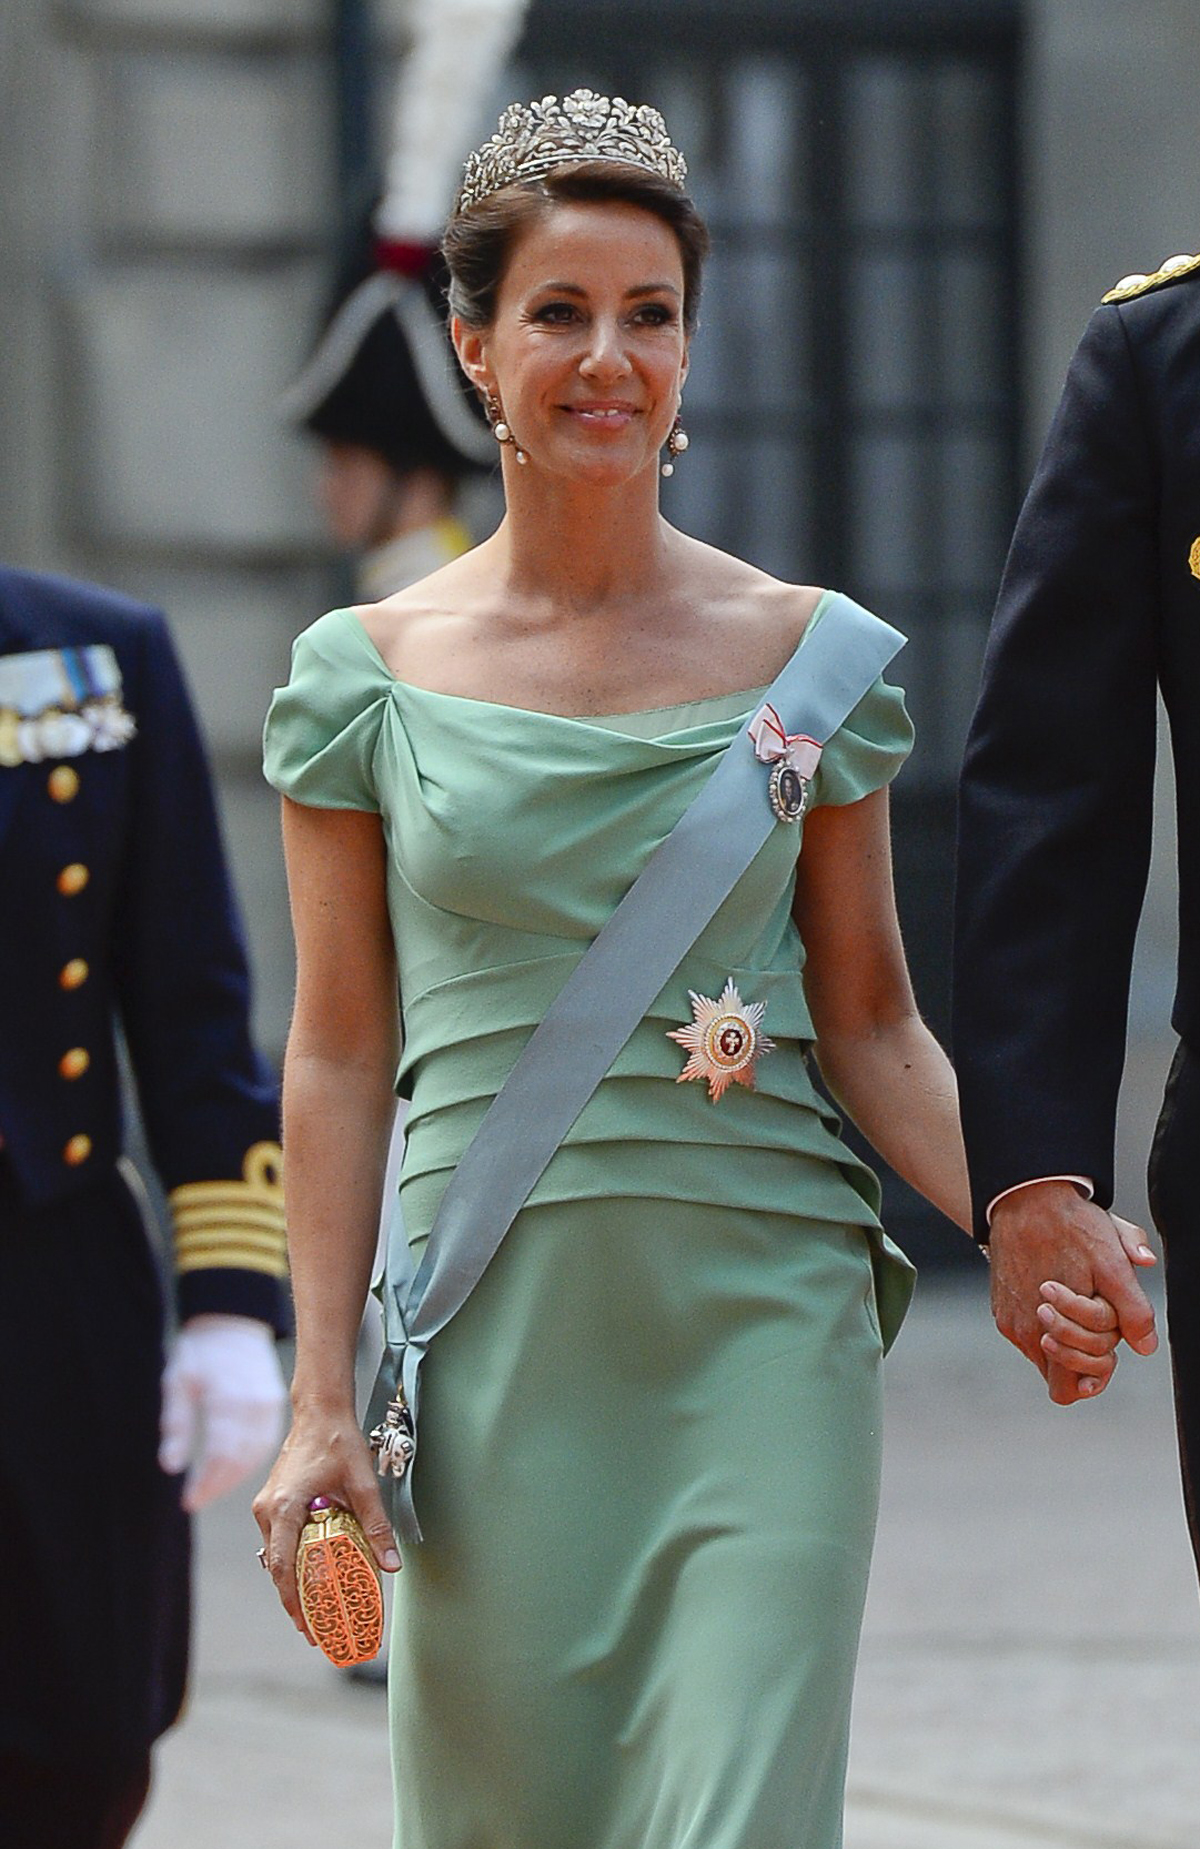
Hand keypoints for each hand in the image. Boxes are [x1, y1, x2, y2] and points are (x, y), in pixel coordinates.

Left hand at [159, 1313, 286, 1510]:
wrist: (232, 1322)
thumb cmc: (201, 1351)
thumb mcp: (177, 1382)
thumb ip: (176, 1425)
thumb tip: (171, 1466)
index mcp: (227, 1399)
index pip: (220, 1455)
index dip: (205, 1483)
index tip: (188, 1501)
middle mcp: (253, 1404)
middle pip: (240, 1460)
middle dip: (218, 1485)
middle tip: (197, 1500)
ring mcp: (268, 1404)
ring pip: (257, 1455)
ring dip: (234, 1477)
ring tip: (212, 1490)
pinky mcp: (275, 1404)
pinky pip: (267, 1442)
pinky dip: (251, 1461)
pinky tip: (234, 1470)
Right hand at [252, 1409, 400, 1639]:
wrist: (319, 1411)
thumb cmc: (338, 1442)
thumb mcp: (362, 1484)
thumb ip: (375, 1524)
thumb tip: (390, 1564)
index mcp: (284, 1507)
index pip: (283, 1565)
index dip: (293, 1600)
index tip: (306, 1626)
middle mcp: (268, 1510)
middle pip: (277, 1567)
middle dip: (294, 1601)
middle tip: (314, 1631)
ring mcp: (266, 1507)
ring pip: (276, 1556)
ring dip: (292, 1583)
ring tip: (312, 1612)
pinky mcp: (271, 1503)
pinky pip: (277, 1542)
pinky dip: (291, 1562)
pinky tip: (308, 1577)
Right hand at [988, 1184, 1157, 1404]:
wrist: (1025, 1196)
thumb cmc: (1071, 1227)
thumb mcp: (1113, 1264)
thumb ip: (1133, 1311)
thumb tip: (1145, 1346)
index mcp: (1050, 1331)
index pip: (1070, 1388)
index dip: (1096, 1370)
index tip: (1107, 1344)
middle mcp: (1024, 1332)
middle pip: (1057, 1375)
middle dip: (1082, 1353)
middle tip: (1095, 1318)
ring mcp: (1009, 1319)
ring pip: (1043, 1351)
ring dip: (1064, 1335)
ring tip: (1076, 1297)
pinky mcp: (1001, 1306)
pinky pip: (1028, 1330)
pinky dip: (1045, 1319)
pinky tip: (1056, 1287)